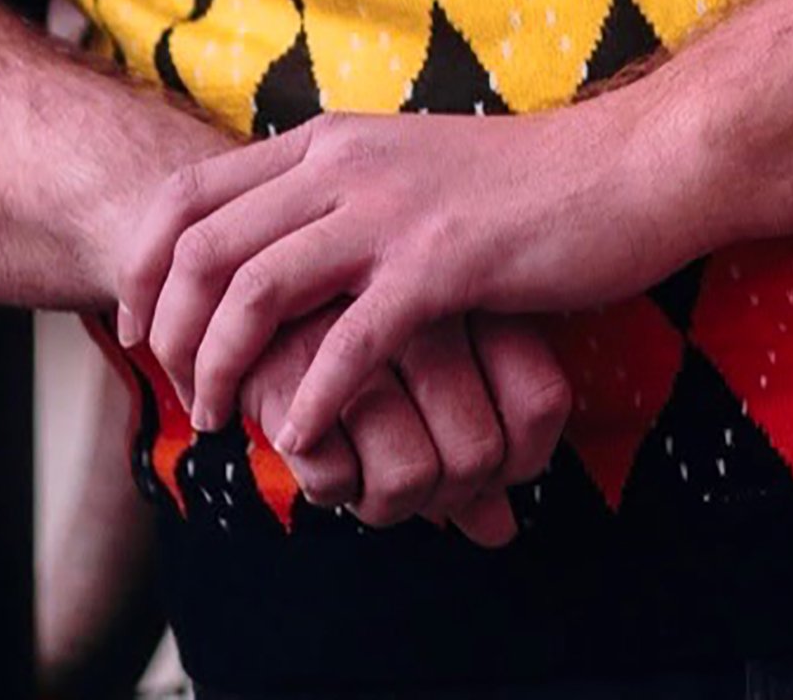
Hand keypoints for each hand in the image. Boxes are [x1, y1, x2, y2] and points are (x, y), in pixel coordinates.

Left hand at [117, 102, 680, 452]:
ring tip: (224, 423)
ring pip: (254, 291)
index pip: (190, 193)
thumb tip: (274, 258)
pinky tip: (307, 437)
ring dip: (221, 371)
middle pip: (201, 246)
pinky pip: (347, 343)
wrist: (628, 168)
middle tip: (180, 396)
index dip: (141, 267)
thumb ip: (340, 203)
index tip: (137, 332)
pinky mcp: (443, 264)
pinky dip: (311, 400)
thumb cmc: (523, 187)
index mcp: (330, 141)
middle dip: (168, 333)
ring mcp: (392, 211)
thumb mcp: (408, 173)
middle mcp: (345, 165)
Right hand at [242, 307, 571, 543]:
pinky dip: (330, 484)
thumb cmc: (357, 321)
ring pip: (410, 477)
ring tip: (365, 469)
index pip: (541, 404)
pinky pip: (334, 480)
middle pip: (477, 456)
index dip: (522, 458)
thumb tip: (501, 531)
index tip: (488, 464)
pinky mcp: (280, 366)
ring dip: (384, 499)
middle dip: (447, 492)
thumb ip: (480, 433)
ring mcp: (354, 337)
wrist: (251, 260)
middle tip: (416, 475)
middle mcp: (423, 308)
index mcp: (474, 287)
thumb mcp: (440, 355)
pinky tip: (321, 450)